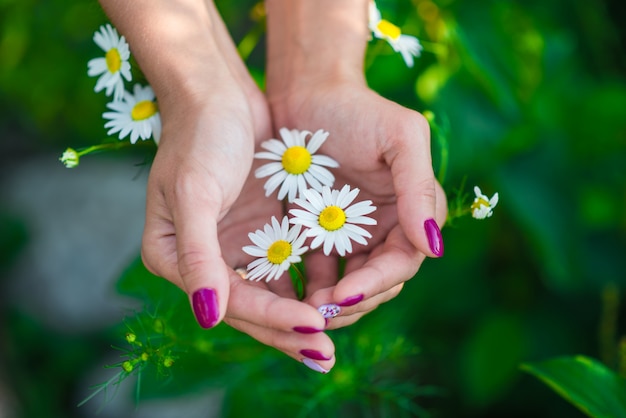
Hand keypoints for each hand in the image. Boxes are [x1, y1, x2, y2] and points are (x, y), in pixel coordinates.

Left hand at [269, 79, 447, 328]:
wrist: (307, 92)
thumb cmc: (358, 108)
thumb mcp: (401, 137)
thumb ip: (419, 188)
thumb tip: (433, 248)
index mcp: (412, 212)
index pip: (402, 262)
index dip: (377, 284)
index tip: (345, 295)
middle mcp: (384, 229)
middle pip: (376, 283)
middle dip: (352, 302)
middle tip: (318, 313)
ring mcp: (350, 235)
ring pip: (347, 285)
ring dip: (329, 303)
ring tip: (301, 312)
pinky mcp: (317, 235)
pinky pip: (316, 271)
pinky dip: (306, 287)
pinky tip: (285, 296)